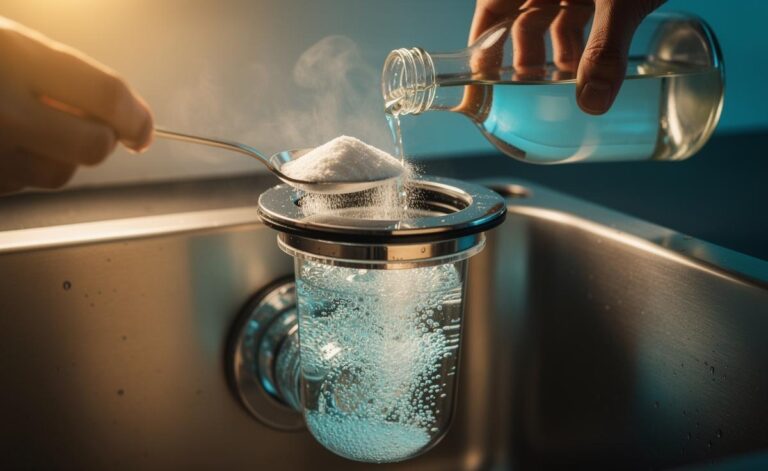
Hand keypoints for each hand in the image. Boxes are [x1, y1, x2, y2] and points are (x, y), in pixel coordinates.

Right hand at [0, 18, 152, 193]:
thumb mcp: (4, 41)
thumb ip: (57, 72)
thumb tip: (120, 110)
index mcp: (14, 58)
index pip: (107, 95)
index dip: (137, 115)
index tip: (143, 128)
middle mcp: (2, 110)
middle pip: (92, 147)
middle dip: (102, 139)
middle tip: (95, 128)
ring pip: (58, 174)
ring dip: (59, 157)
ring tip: (27, 127)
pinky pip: (18, 185)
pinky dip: (22, 168)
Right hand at [469, 0, 665, 114]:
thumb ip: (605, 49)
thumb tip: (593, 105)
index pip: (490, 14)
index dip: (480, 51)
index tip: (477, 89)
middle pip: (517, 21)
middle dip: (523, 60)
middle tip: (524, 96)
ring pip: (549, 18)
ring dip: (556, 52)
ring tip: (564, 85)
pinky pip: (577, 11)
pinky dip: (582, 37)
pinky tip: (590, 62)